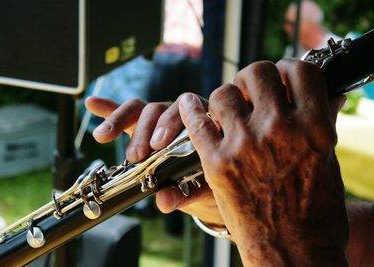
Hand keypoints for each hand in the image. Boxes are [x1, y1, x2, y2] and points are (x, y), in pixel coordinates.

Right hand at [85, 95, 222, 225]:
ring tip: (104, 137)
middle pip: (160, 109)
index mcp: (202, 124)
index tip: (157, 145)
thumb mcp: (202, 190)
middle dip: (144, 130)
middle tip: (137, 155)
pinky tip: (92, 104)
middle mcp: (181, 116)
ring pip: (141, 109)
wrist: (205, 190)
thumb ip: (186, 193)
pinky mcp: (144, 129)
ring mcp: (161, 121)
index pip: (186, 111)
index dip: (170, 123)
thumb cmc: (208, 184)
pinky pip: (127, 115)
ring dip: (120, 121)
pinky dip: (109, 110)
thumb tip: (163, 200)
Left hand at [178, 59, 348, 265]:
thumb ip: (322, 121)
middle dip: (252, 79)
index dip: (286, 69)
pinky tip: (188, 106)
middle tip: (249, 92)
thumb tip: (330, 93)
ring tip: (226, 110)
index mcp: (314, 126)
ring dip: (224, 97)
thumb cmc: (316, 210)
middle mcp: (280, 129)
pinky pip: (196, 122)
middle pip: (256, 73)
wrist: (294, 252)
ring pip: (223, 93)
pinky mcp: (217, 163)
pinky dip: (189, 111)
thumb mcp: (328, 160)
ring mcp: (245, 145)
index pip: (299, 70)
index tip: (279, 77)